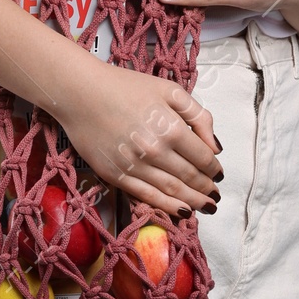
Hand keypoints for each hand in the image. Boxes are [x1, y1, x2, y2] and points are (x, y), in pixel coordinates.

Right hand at [54, 64, 221, 217]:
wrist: (80, 92)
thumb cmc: (125, 87)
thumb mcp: (169, 90)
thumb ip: (198, 115)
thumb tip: (215, 146)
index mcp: (171, 127)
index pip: (202, 157)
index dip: (214, 169)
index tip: (219, 175)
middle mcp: (154, 150)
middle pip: (189, 177)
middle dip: (206, 189)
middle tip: (215, 196)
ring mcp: (133, 165)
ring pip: (171, 191)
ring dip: (193, 201)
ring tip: (205, 207)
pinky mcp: (115, 175)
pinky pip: (146, 196)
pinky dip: (167, 206)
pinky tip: (181, 211)